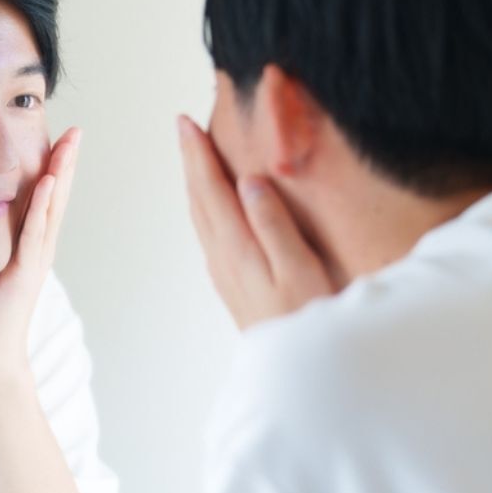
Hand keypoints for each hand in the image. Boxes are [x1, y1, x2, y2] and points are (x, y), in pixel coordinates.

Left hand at [0, 127, 80, 379]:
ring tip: (70, 145)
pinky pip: (35, 233)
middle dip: (66, 161)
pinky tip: (50, 184)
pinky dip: (44, 207)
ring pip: (53, 208)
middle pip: (57, 195)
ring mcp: (37, 257)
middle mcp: (39, 245)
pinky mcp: (27, 271)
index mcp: (27, 241)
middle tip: (76, 129)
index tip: (57, 134)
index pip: (42, 195)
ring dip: (63, 175)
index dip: (51, 165)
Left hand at [178, 115, 332, 329]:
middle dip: (191, 161)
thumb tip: (249, 181)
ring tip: (194, 157)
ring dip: (195, 183)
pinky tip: (211, 205)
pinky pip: (209, 233)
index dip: (198, 154)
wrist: (297, 369)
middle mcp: (223, 257)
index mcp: (238, 247)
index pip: (211, 190)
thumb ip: (274, 224)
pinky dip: (205, 207)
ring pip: (200, 216)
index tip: (186, 123)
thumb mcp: (299, 269)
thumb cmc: (308, 318)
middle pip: (199, 199)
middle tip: (184, 129)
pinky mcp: (231, 283)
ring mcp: (224, 272)